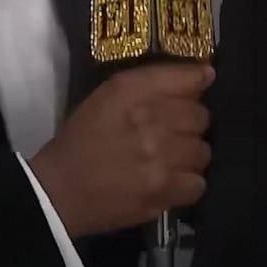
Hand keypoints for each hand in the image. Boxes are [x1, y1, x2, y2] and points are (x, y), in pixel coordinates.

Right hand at [29, 62, 213, 237]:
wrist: (61, 189)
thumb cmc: (84, 137)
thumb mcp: (110, 93)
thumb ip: (155, 79)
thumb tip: (205, 74)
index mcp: (132, 91)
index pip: (189, 79)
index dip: (196, 84)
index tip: (196, 88)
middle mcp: (150, 120)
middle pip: (201, 117)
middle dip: (189, 123)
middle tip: (170, 131)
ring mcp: (160, 159)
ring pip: (202, 151)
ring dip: (188, 155)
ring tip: (169, 158)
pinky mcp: (162, 192)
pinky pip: (198, 184)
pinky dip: (187, 184)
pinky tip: (169, 181)